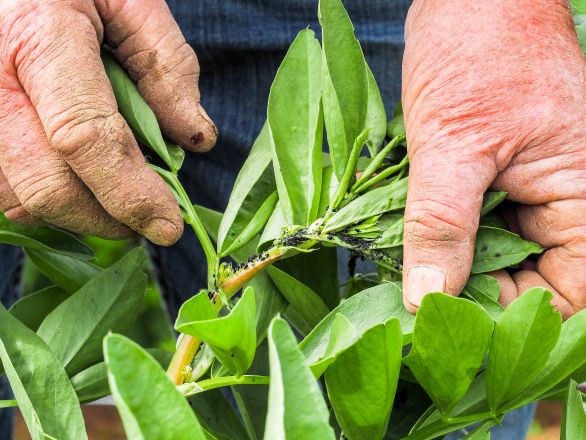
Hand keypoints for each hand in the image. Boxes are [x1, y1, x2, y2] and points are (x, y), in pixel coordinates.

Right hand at [0, 0, 216, 244]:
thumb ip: (165, 65)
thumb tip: (195, 138)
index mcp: (36, 36)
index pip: (85, 137)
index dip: (130, 192)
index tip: (168, 224)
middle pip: (46, 185)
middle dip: (107, 219)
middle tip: (148, 222)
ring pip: (17, 198)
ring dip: (77, 215)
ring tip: (117, 200)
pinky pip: (1, 190)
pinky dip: (46, 201)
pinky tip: (79, 185)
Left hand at [401, 0, 585, 317]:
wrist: (467, 0)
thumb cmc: (476, 52)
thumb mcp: (454, 143)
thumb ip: (443, 223)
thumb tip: (428, 297)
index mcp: (582, 198)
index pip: (570, 293)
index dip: (515, 315)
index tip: (453, 321)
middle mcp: (562, 203)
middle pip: (530, 281)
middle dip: (476, 294)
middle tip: (418, 300)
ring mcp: (526, 193)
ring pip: (496, 257)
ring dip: (453, 267)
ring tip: (406, 272)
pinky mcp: (493, 181)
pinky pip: (473, 227)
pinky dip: (442, 239)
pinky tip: (408, 243)